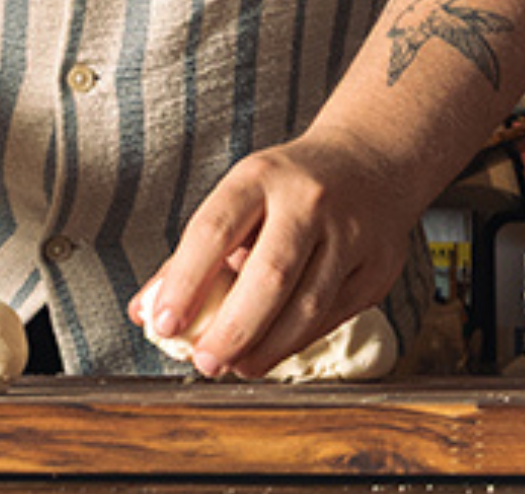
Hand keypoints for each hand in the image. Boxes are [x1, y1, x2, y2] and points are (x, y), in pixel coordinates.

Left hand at [135, 127, 416, 378]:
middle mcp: (310, 200)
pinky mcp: (378, 267)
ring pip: (309, 306)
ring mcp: (352, 233)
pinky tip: (275, 350)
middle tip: (205, 363)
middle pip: (271, 275)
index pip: (215, 229)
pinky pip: (334, 317)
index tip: (163, 324)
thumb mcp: (242, 195)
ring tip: (238, 366)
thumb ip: (194, 253)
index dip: (186, 282)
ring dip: (268, 348)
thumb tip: (146, 312)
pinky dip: (299, 341)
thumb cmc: (290, 186)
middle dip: (233, 329)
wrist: (374, 158)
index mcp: (262, 177)